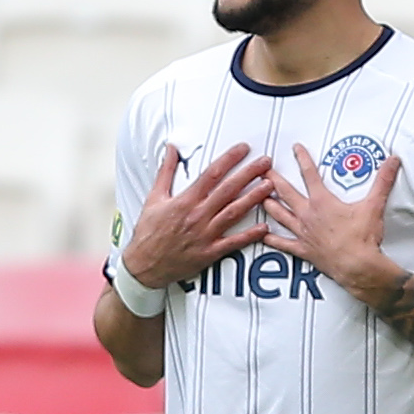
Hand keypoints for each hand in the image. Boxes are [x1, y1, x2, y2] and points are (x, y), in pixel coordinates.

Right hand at [118, 144, 273, 288]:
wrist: (143, 265)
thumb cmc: (148, 233)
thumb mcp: (154, 198)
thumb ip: (165, 172)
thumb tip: (172, 149)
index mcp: (185, 200)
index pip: (211, 173)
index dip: (229, 159)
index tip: (243, 149)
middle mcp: (197, 215)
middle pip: (228, 189)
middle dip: (249, 173)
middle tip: (266, 162)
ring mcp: (205, 234)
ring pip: (234, 212)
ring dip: (253, 198)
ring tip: (269, 186)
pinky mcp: (209, 252)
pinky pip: (233, 243)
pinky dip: (249, 235)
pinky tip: (264, 227)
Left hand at [262, 143, 403, 298]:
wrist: (358, 266)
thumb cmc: (363, 238)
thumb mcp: (374, 205)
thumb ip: (383, 181)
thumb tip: (392, 161)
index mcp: (322, 202)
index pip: (310, 174)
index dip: (303, 158)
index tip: (295, 148)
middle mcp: (309, 215)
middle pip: (286, 193)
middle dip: (273, 180)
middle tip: (263, 170)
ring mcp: (304, 233)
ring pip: (281, 216)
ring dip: (270, 206)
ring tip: (260, 198)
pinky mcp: (305, 250)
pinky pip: (285, 244)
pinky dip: (273, 240)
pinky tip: (264, 235)